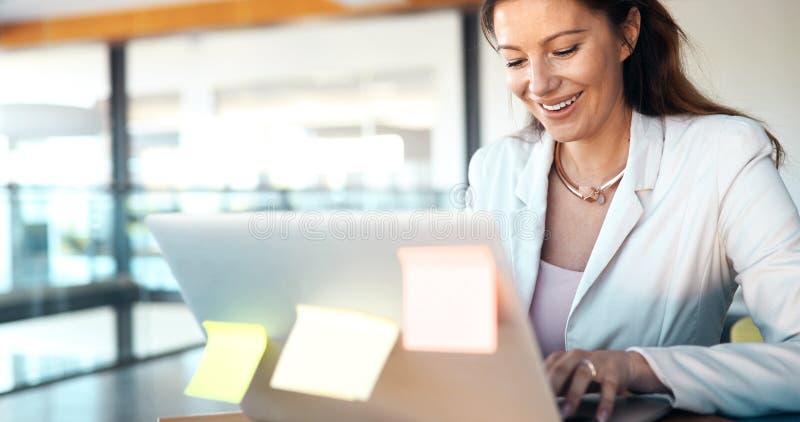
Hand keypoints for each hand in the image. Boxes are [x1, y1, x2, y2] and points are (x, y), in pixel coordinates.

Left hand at [544, 349, 666, 421]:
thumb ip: (555, 384)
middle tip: (543, 403)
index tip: (530, 396)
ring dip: (573, 395)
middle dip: (551, 386)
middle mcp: (578, 356)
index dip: (538, 381)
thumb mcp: (570, 375)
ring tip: (567, 413)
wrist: (621, 363)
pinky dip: (605, 404)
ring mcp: (596, 363)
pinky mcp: (613, 373)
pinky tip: (601, 417)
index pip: (547, 367)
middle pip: (562, 368)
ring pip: (583, 375)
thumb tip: (537, 400)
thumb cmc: (588, 372)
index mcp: (564, 357)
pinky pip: (609, 389)